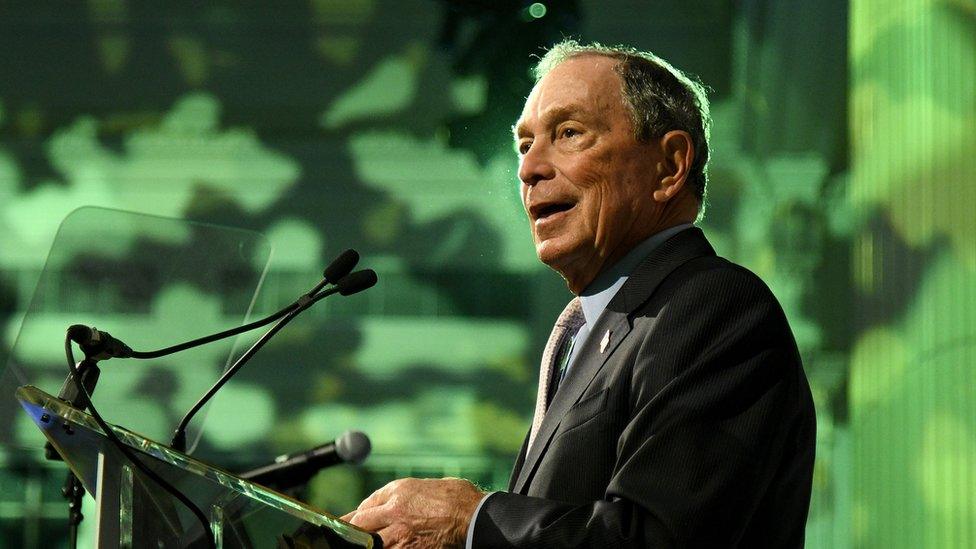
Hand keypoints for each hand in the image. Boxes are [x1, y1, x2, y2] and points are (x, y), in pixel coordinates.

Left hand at [342, 477, 484, 547]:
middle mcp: (394, 510)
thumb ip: (403, 495)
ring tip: (366, 545)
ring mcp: (400, 532)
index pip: (365, 506)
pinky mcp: (410, 548)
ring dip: (368, 544)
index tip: (348, 523)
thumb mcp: (425, 486)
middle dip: (353, 532)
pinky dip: (388, 548)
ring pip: (370, 543)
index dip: (354, 517)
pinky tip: (392, 547)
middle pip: (360, 524)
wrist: (475, 515)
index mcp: (399, 491)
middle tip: (348, 538)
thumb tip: (386, 504)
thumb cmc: (457, 498)